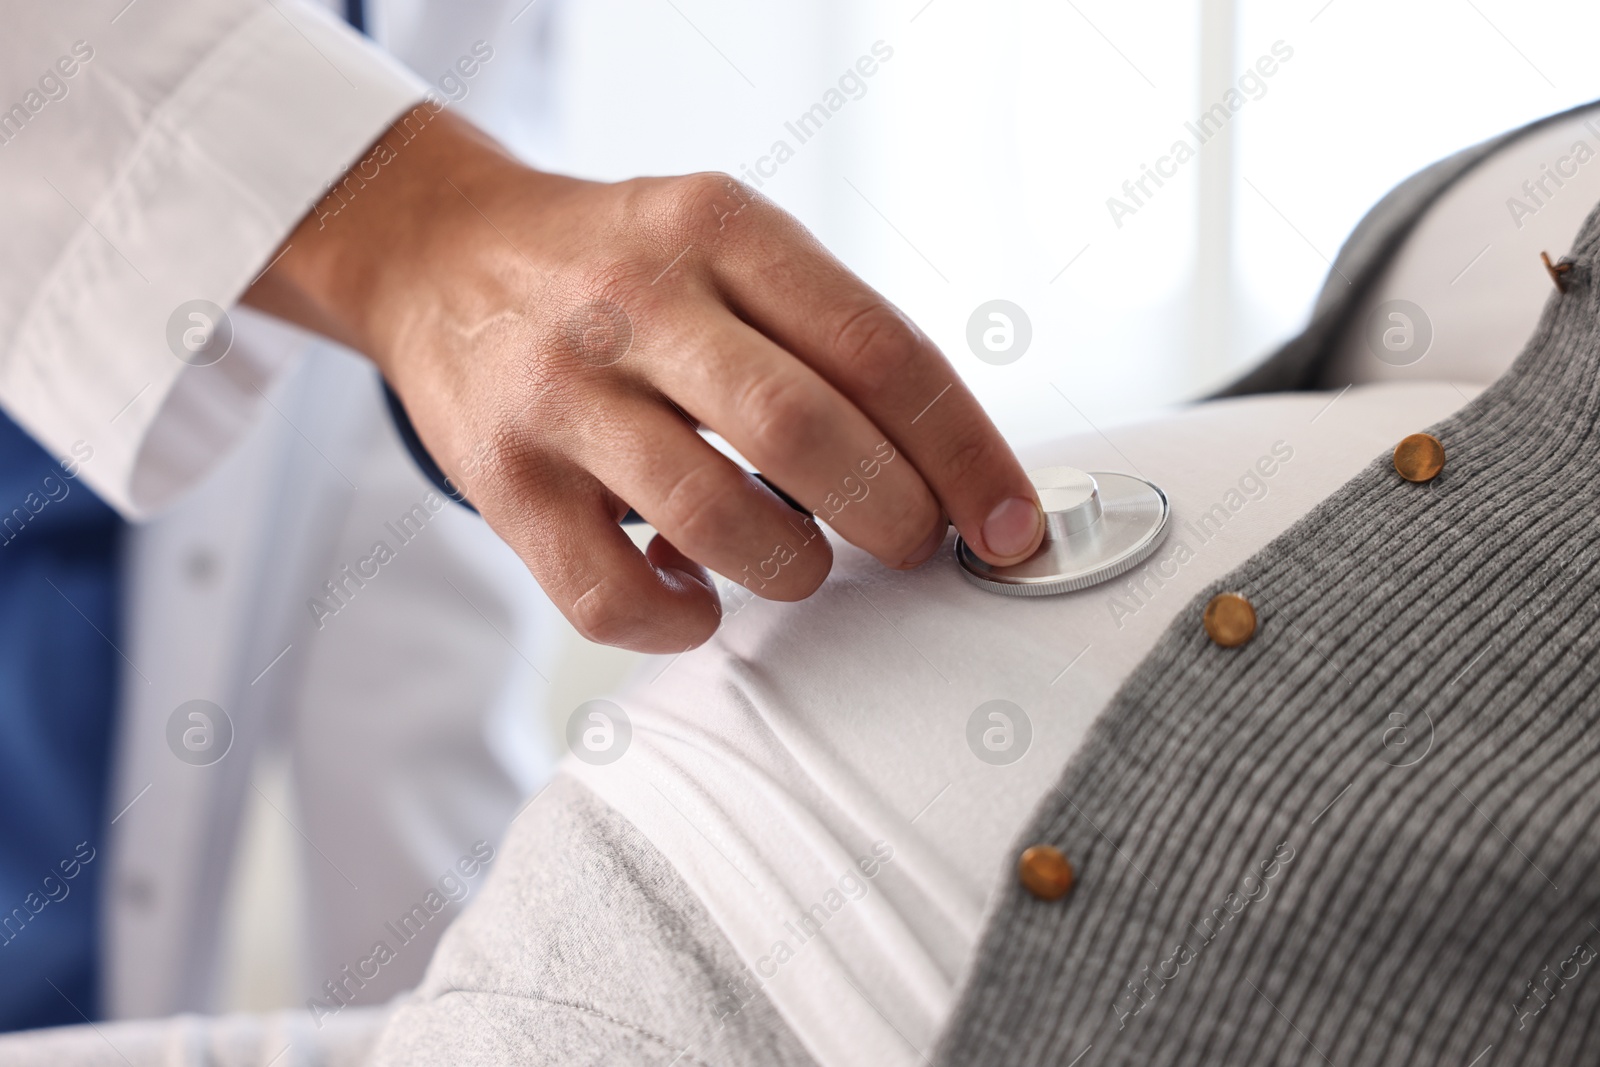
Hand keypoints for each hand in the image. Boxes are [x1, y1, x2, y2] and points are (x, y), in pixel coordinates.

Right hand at [245, 108, 1042, 651]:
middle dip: (894, 516)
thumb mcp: (722, 240)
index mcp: (718, 229)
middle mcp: (635, 301)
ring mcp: (559, 392)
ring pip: (716, 520)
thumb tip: (946, 468)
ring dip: (793, 570)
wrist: (438, 254)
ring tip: (800, 564)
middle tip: (912, 544)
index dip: (967, 453)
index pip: (881, 350)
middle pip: (805, 433)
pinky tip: (697, 598)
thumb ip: (821, 329)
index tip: (1012, 525)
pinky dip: (679, 621)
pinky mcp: (501, 480)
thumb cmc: (615, 265)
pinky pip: (609, 595)